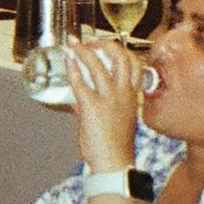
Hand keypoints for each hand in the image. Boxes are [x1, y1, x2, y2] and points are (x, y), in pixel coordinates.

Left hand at [64, 36, 143, 172]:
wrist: (114, 162)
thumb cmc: (114, 145)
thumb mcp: (114, 120)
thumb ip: (96, 104)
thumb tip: (77, 97)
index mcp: (133, 96)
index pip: (136, 64)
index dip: (124, 50)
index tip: (111, 45)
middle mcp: (124, 93)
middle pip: (121, 57)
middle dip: (106, 44)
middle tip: (93, 41)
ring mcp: (109, 99)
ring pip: (98, 65)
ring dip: (84, 51)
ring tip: (74, 45)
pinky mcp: (92, 106)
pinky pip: (80, 82)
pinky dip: (72, 69)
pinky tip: (67, 61)